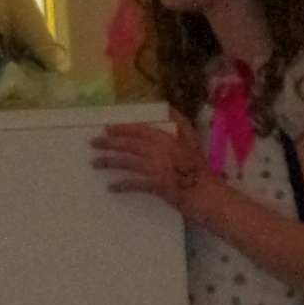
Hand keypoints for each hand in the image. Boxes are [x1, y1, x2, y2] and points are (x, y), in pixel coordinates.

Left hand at [89, 114, 205, 208]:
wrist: (210, 196)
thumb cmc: (202, 171)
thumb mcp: (194, 142)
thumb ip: (182, 124)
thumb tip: (169, 108)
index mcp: (169, 139)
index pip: (140, 130)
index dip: (122, 129)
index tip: (107, 129)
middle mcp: (161, 151)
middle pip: (129, 145)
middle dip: (109, 143)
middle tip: (93, 144)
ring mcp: (158, 169)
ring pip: (128, 162)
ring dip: (109, 162)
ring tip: (95, 163)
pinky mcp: (157, 186)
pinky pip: (135, 184)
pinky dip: (122, 185)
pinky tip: (112, 187)